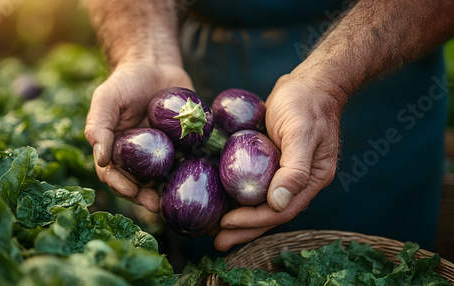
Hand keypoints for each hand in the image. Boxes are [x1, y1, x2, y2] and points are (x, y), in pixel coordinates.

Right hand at [84, 62, 192, 211]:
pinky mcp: (181, 144)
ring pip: (163, 178)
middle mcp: (137, 155)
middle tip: (156, 205)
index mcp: (116, 149)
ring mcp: (161, 151)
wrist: (156, 65)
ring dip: (167, 191)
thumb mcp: (106, 99)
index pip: (114, 174)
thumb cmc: (125, 82)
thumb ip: (99, 126)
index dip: (120, 186)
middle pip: (139, 182)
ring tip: (175, 199)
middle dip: (145, 197)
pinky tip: (197, 180)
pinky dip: (190, 172)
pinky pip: (185, 161)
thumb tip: (100, 158)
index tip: (131, 192)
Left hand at [214, 73, 345, 250]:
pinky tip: (220, 198)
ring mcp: (285, 172)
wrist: (309, 82)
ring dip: (239, 217)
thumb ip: (295, 169)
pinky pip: (254, 184)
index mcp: (312, 179)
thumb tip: (278, 203)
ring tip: (215, 230)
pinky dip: (238, 195)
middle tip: (217, 242)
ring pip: (260, 202)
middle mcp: (299, 181)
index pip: (281, 211)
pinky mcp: (272, 161)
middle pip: (269, 213)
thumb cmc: (306, 103)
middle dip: (243, 230)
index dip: (254, 221)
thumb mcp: (301, 132)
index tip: (226, 224)